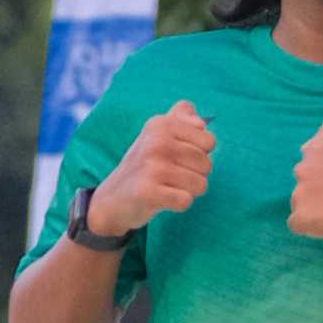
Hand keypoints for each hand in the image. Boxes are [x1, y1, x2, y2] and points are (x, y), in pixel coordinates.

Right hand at [89, 102, 212, 237]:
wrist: (112, 198)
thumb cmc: (144, 165)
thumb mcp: (157, 134)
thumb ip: (181, 117)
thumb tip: (201, 122)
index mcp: (161, 124)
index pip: (209, 141)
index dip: (199, 154)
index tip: (177, 157)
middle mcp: (156, 142)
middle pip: (206, 164)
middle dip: (194, 175)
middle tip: (169, 176)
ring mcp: (151, 167)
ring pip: (200, 184)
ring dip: (187, 191)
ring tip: (166, 187)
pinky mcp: (147, 192)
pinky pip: (185, 201)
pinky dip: (177, 205)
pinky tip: (161, 199)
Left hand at [289, 122, 322, 248]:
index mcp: (315, 149)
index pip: (308, 158)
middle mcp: (302, 168)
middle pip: (303, 181)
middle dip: (317, 188)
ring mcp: (299, 193)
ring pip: (300, 202)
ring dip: (314, 207)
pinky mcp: (300, 217)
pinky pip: (297, 224)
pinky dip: (310, 227)